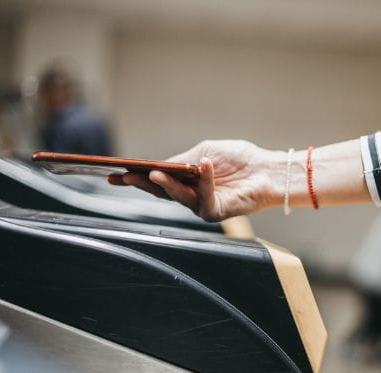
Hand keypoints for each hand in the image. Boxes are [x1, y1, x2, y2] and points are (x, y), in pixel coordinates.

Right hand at [108, 140, 282, 221]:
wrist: (267, 169)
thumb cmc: (239, 159)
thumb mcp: (205, 152)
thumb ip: (184, 160)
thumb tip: (161, 165)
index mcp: (184, 181)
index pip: (155, 180)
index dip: (135, 177)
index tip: (113, 172)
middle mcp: (189, 196)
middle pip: (160, 192)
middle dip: (141, 184)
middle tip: (123, 177)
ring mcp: (202, 206)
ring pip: (179, 197)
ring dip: (167, 184)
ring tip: (155, 173)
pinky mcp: (217, 212)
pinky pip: (206, 199)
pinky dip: (205, 181)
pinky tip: (204, 166)